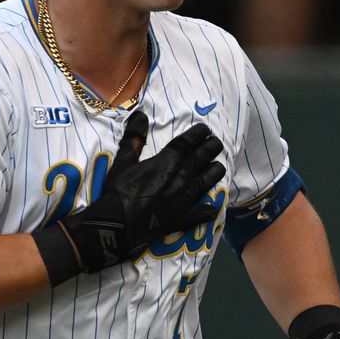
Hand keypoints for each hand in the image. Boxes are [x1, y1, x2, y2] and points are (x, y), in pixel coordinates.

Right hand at [35, 111, 225, 280]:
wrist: (118, 224)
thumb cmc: (119, 191)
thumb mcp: (123, 160)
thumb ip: (134, 137)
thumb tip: (140, 114)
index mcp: (166, 162)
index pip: (186, 144)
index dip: (197, 135)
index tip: (206, 129)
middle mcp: (179, 179)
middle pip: (199, 160)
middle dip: (210, 149)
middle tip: (217, 143)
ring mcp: (183, 200)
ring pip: (204, 183)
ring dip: (214, 173)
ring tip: (220, 166)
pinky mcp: (181, 219)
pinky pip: (198, 214)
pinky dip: (206, 211)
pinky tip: (212, 208)